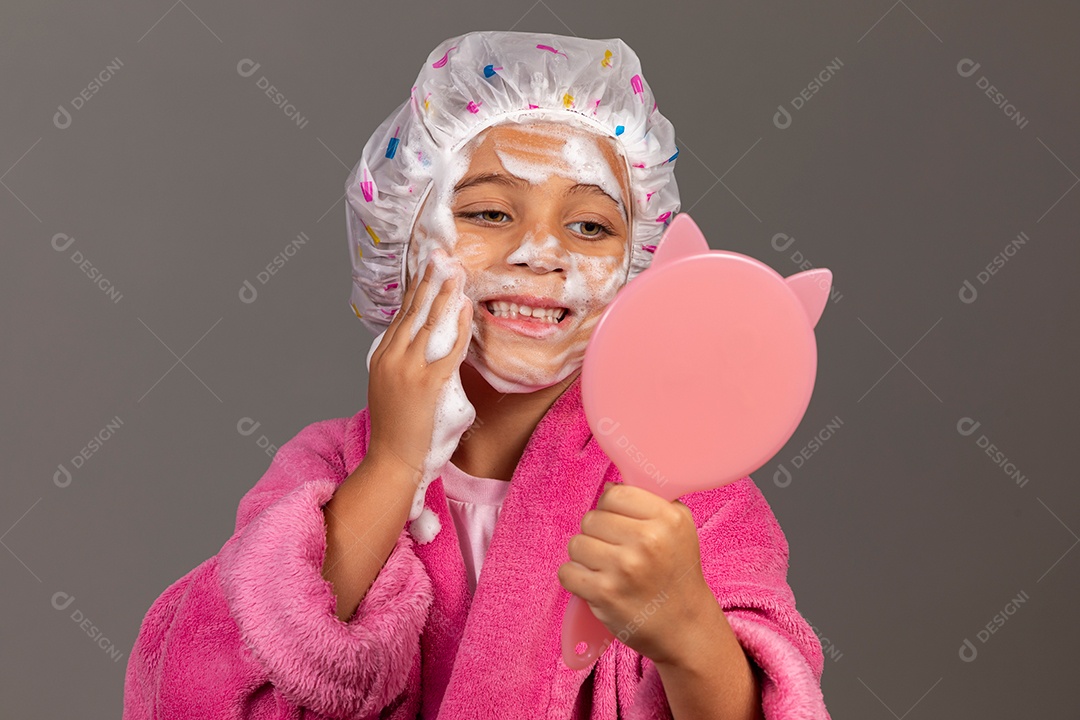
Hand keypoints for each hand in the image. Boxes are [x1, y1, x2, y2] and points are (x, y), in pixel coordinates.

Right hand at [366, 252, 471, 477]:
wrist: (392, 462)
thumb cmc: (399, 432)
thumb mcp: (394, 391)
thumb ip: (410, 367)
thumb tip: (431, 354)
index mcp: (381, 357)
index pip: (401, 316)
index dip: (415, 290)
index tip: (426, 270)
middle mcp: (390, 358)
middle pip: (412, 310)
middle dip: (428, 280)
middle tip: (440, 256)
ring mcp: (408, 369)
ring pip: (427, 322)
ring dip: (443, 293)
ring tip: (454, 271)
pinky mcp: (428, 383)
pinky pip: (448, 347)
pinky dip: (457, 325)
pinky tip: (464, 306)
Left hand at [557, 482, 716, 665]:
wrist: (686, 628)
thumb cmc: (678, 575)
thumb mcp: (680, 528)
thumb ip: (651, 501)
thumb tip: (611, 487)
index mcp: (666, 519)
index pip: (614, 494)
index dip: (611, 508)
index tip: (620, 524)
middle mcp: (647, 541)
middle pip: (591, 518)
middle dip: (598, 534)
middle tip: (616, 552)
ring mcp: (624, 568)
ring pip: (576, 543)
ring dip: (586, 557)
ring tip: (606, 569)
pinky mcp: (604, 594)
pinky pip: (567, 572)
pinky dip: (575, 579)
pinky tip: (595, 585)